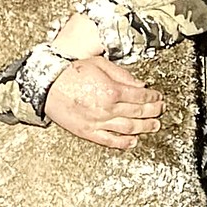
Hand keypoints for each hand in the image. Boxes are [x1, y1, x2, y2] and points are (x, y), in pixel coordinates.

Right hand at [45, 57, 162, 149]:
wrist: (46, 85)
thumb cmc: (69, 72)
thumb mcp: (99, 64)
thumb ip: (122, 74)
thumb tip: (140, 84)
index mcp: (112, 90)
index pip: (140, 96)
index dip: (153, 97)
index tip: (158, 96)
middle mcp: (107, 108)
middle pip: (138, 112)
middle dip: (153, 111)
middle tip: (161, 110)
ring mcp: (98, 122)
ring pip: (128, 128)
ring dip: (144, 127)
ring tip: (154, 126)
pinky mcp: (88, 132)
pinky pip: (109, 140)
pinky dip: (123, 142)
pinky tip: (133, 141)